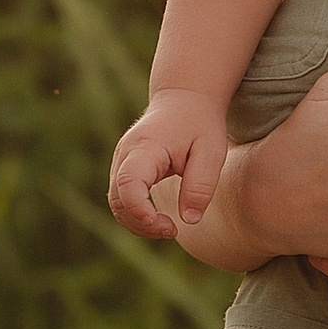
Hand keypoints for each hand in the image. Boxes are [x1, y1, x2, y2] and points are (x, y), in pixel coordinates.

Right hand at [107, 88, 228, 239]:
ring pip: (116, 202)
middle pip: (117, 199)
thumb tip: (189, 220)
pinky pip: (122, 197)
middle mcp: (125, 154)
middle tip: (173, 230)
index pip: (128, 183)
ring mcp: (121, 160)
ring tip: (169, 228)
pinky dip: (136, 213)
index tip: (167, 225)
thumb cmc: (200, 124)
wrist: (185, 98)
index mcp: (145, 147)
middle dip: (141, 223)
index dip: (140, 210)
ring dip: (138, 222)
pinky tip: (159, 219)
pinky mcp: (125, 167)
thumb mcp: (211, 151)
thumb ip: (200, 185)